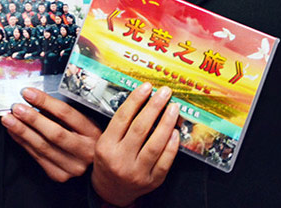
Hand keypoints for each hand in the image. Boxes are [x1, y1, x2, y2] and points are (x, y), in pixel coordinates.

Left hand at [1, 86, 100, 181]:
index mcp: (92, 132)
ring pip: (43, 147)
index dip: (45, 102)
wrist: (91, 166)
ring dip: (22, 131)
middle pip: (54, 132)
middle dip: (32, 119)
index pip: (66, 114)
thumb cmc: (85, 139)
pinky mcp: (59, 175)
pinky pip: (37, 157)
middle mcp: (84, 151)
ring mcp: (72, 166)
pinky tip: (14, 132)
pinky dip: (23, 143)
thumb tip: (35, 100)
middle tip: (16, 108)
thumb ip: (61, 114)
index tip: (29, 93)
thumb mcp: (82, 122)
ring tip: (9, 119)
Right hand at [92, 83, 179, 206]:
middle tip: (164, 93)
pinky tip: (175, 132)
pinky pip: (164, 162)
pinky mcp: (151, 181)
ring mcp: (137, 172)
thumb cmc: (109, 161)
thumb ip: (120, 125)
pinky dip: (171, 146)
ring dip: (166, 123)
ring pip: (155, 145)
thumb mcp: (104, 142)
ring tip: (173, 108)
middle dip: (154, 107)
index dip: (136, 100)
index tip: (146, 87)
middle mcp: (120, 160)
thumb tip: (143, 100)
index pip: (122, 118)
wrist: (110, 191)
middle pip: (140, 128)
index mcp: (106, 147)